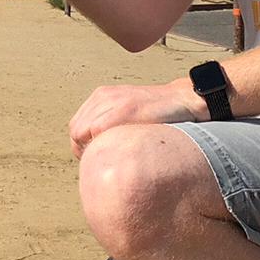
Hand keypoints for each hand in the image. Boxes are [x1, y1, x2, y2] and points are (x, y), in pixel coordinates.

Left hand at [67, 79, 201, 156]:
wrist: (184, 101)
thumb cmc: (158, 116)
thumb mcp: (127, 115)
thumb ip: (110, 126)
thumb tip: (95, 155)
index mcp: (101, 97)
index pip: (76, 127)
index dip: (82, 147)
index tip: (96, 159)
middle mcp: (103, 96)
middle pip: (76, 131)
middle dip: (84, 150)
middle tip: (102, 163)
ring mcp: (113, 100)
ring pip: (82, 131)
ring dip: (91, 149)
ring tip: (110, 159)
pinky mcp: (125, 108)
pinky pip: (96, 129)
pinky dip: (100, 144)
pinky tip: (116, 152)